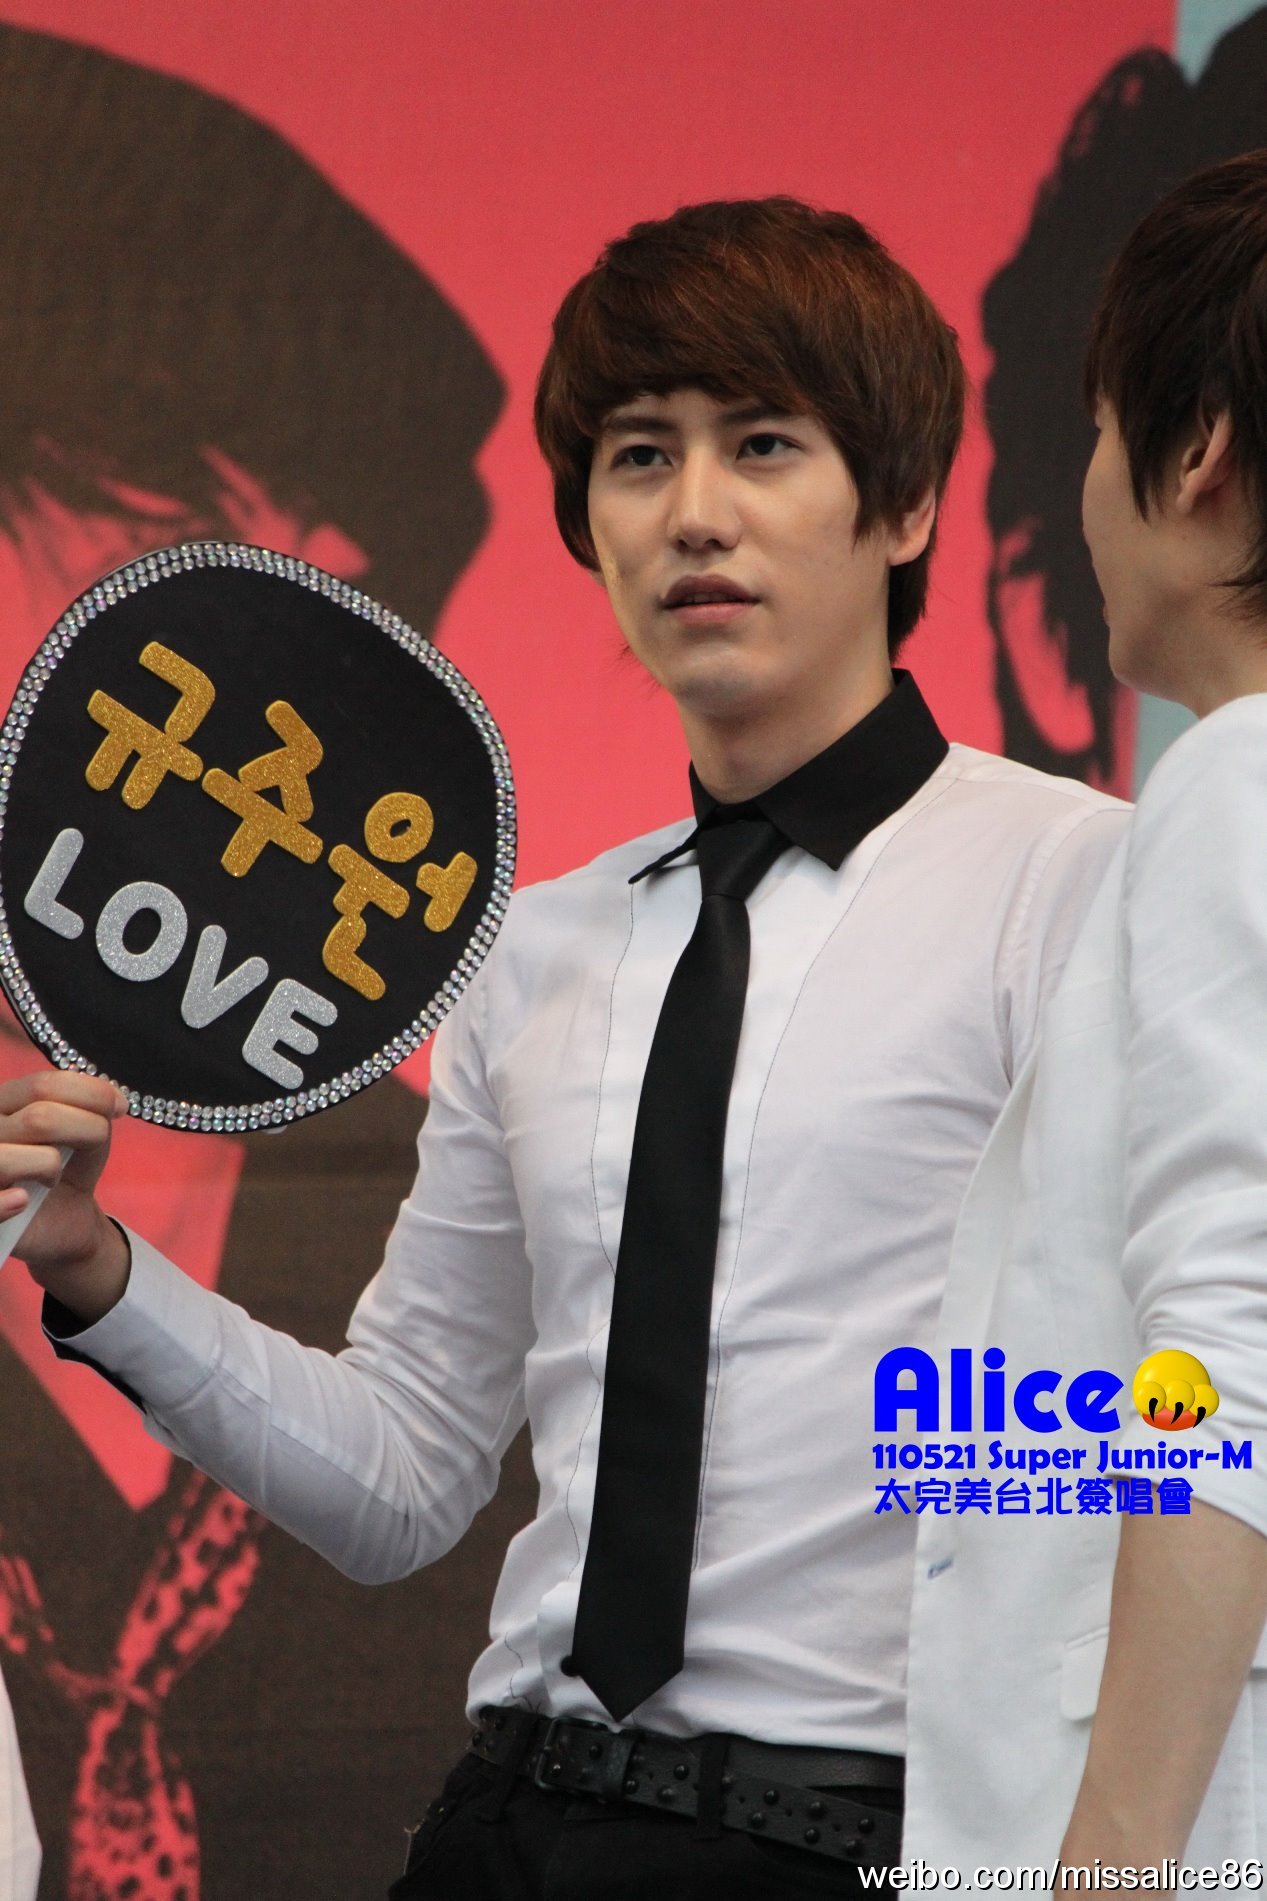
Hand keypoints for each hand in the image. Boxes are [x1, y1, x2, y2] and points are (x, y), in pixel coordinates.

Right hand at [0, 1070, 130, 1319]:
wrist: (62, 1222)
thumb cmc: (70, 1169)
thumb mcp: (89, 1132)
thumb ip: (93, 1107)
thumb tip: (110, 1096)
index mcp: (5, 1102)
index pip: (42, 1085)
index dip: (91, 1094)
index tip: (119, 1109)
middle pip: (38, 1119)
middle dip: (85, 1130)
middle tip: (95, 1144)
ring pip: (10, 1157)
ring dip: (47, 1167)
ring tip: (51, 1177)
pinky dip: (10, 1202)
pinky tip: (23, 1201)